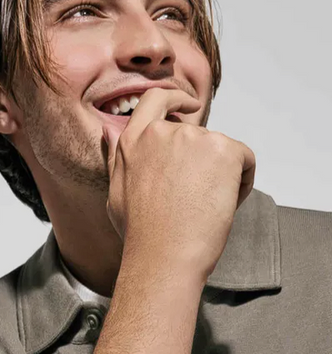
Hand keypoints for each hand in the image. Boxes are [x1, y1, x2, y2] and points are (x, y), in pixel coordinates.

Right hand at [103, 87, 255, 279]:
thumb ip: (116, 156)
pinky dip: (241, 183)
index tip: (189, 104)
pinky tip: (223, 205)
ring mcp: (194, 138)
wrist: (163, 256)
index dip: (176, 97)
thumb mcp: (117, 190)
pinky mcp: (224, 150)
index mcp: (134, 140)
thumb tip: (109, 130)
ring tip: (203, 207)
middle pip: (196, 135)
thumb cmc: (140, 233)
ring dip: (220, 175)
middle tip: (193, 197)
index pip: (157, 99)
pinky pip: (244, 161)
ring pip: (220, 151)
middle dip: (202, 162)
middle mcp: (162, 132)